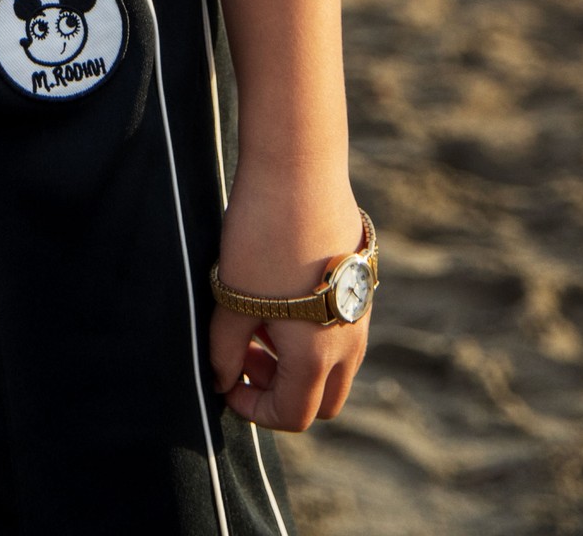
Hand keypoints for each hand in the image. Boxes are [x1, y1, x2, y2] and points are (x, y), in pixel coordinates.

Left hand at [207, 191, 368, 431]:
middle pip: (323, 400)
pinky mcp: (359, 281)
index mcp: (319, 356)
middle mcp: (350, 342)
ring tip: (255, 319)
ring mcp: (360, 311)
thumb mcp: (232, 297)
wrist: (300, 168)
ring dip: (296, 360)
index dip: (254, 410)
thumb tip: (222, 380)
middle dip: (281, 391)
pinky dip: (310, 331)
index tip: (226, 383)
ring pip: (334, 364)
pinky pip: (339, 328)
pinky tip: (277, 292)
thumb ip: (225, 349)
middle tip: (244, 355)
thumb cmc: (262, 236)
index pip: (294, 415)